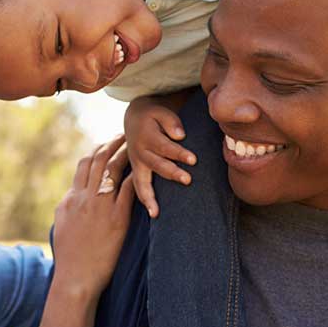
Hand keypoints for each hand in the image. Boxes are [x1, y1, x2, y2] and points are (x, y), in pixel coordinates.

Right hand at [51, 136, 135, 296]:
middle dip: (112, 143)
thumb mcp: (62, 226)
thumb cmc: (70, 257)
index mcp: (71, 198)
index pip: (83, 164)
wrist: (75, 278)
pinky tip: (147, 167)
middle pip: (99, 160)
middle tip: (125, 135)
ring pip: (112, 169)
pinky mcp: (117, 219)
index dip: (97, 149)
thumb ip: (68, 207)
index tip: (108, 143)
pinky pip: (129, 190)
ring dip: (125, 153)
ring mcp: (100, 207)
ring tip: (138, 144)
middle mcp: (84, 198)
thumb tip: (72, 195)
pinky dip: (137, 175)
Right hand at [123, 96, 195, 217]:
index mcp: (146, 136)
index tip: (193, 160)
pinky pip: (138, 188)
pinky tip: (154, 214)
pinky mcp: (137, 171)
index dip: (178, 153)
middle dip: (171, 173)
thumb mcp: (160, 112)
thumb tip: (180, 135)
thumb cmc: (153, 117)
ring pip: (142, 181)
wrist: (134, 119)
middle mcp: (139, 152)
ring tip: (156, 211)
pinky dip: (145, 200)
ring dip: (150, 196)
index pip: (164, 146)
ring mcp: (136, 163)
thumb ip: (171, 122)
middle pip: (156, 164)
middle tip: (187, 180)